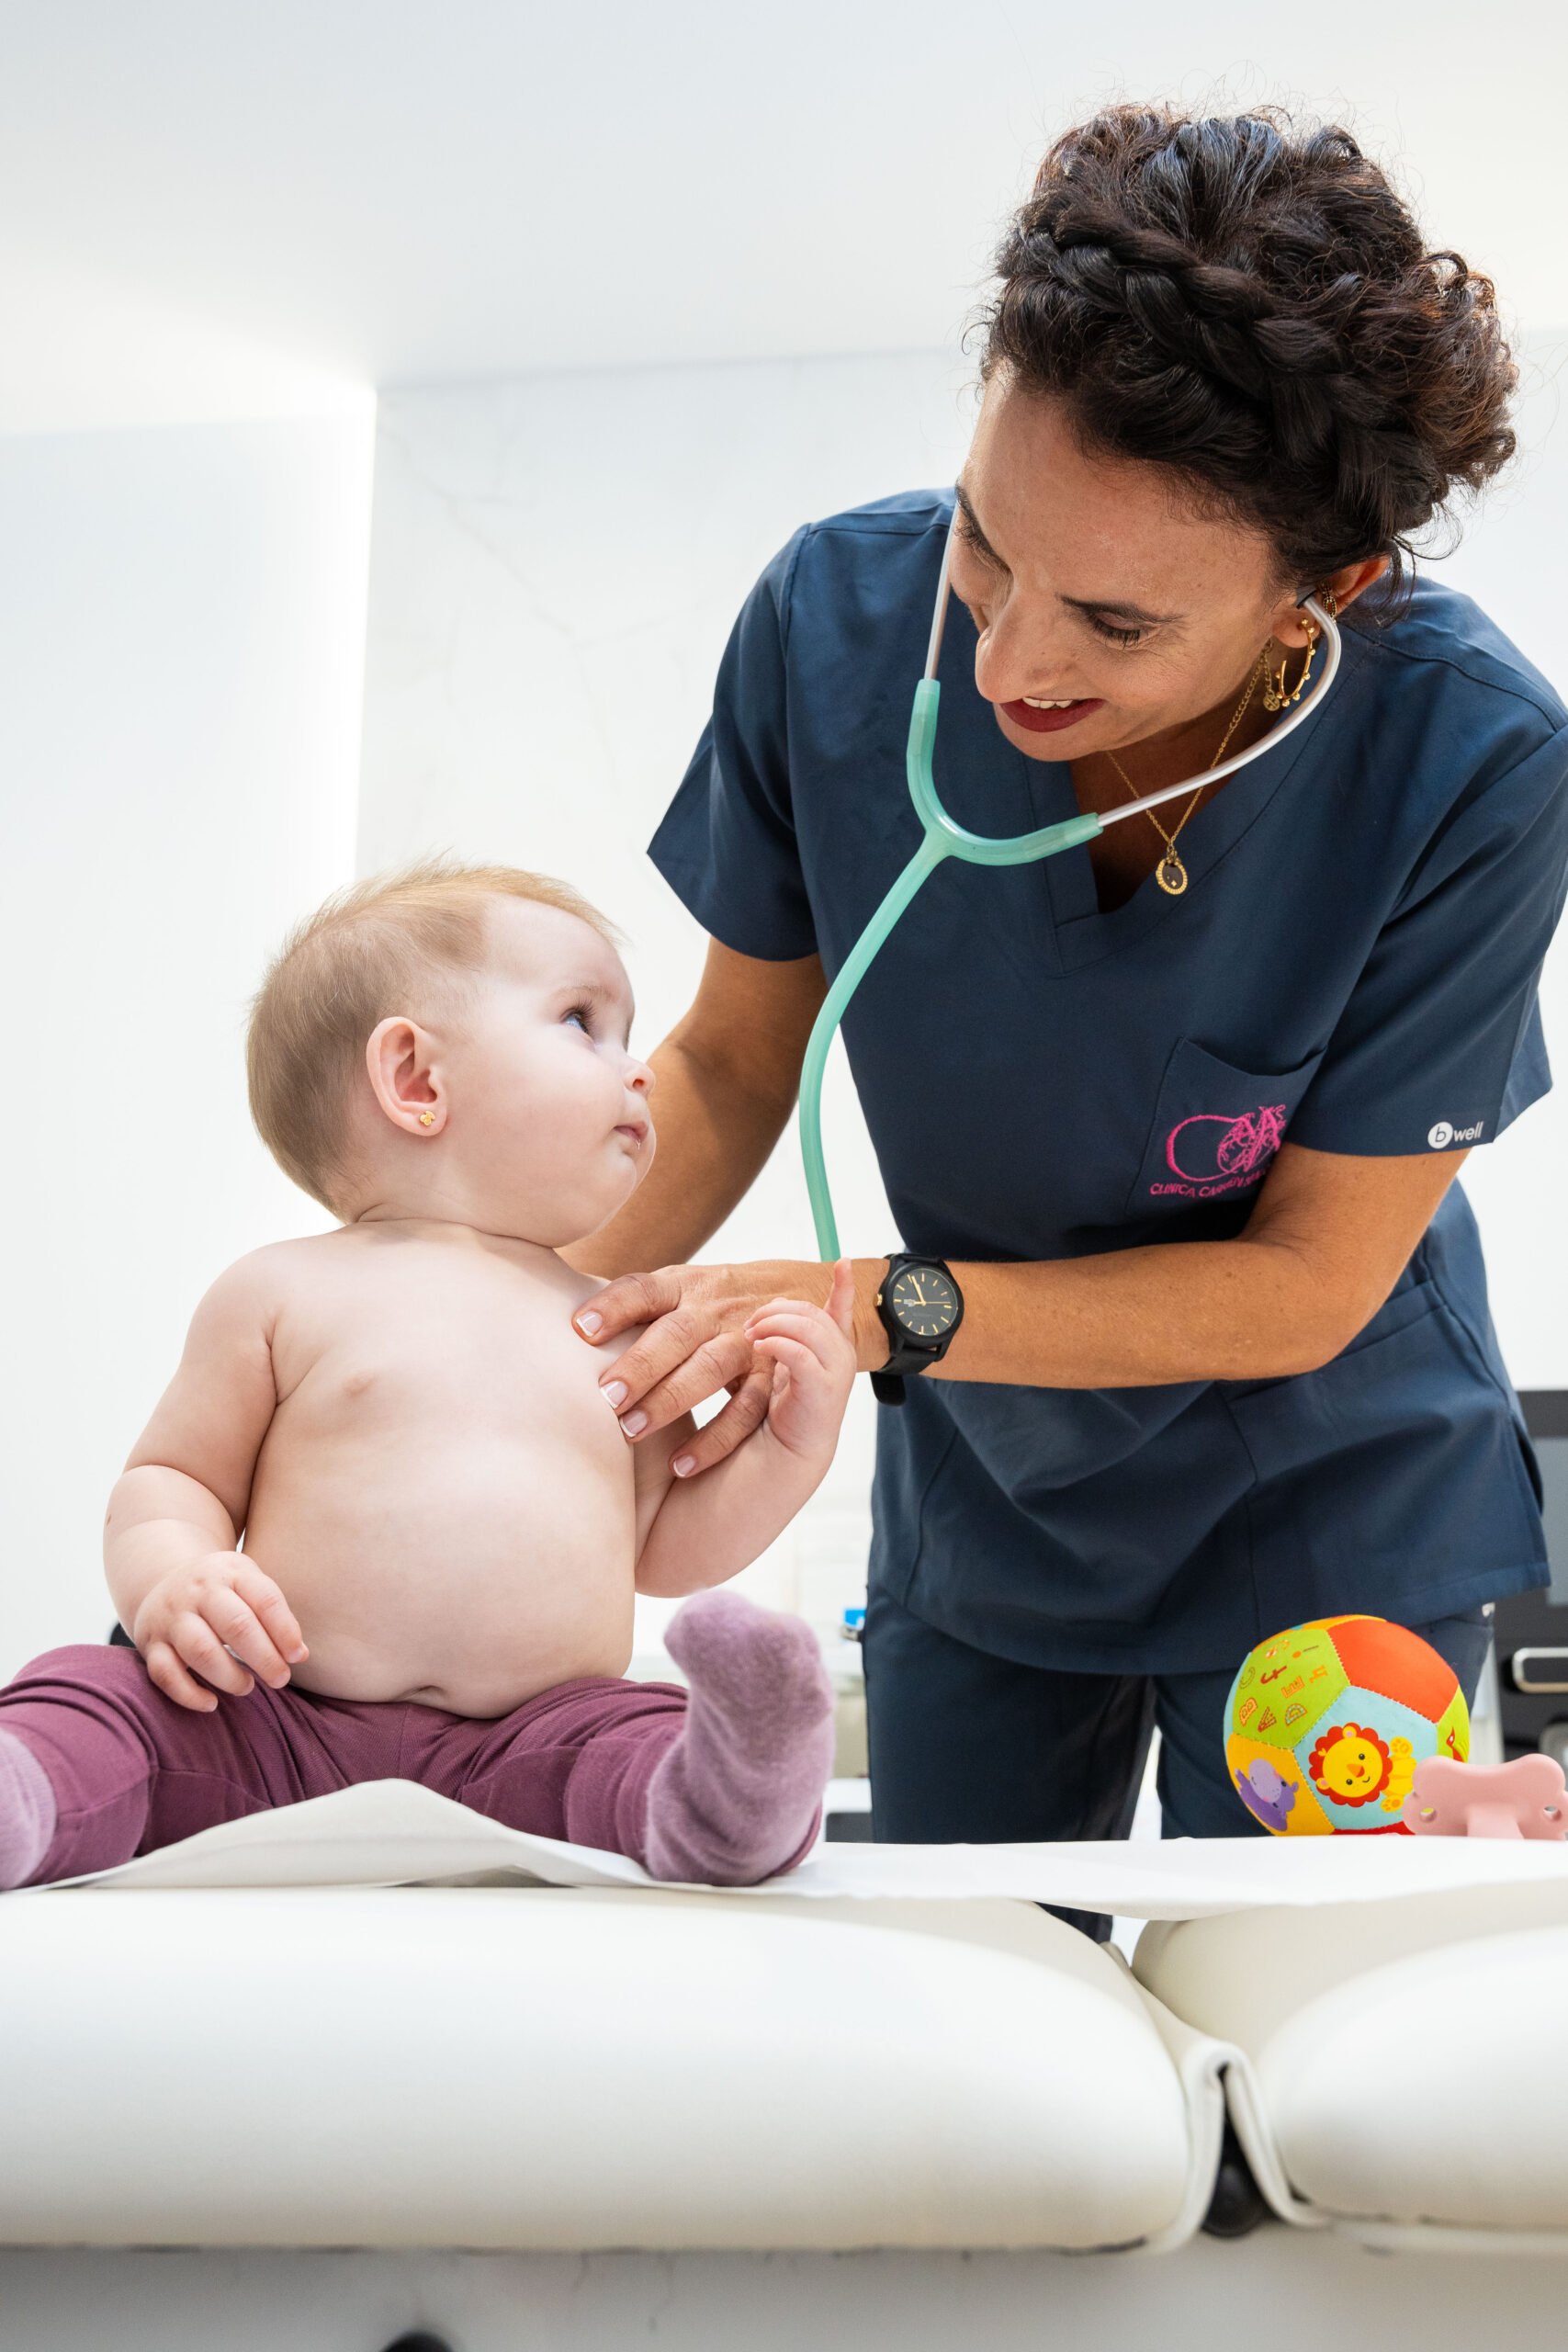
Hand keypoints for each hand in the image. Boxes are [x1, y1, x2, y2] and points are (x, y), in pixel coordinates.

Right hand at [131, 1553, 308, 1712]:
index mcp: (231, 1572)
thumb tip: (300, 1655)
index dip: (286, 1631)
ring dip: (229, 1676)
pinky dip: (189, 1694)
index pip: (265, 1599)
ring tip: (248, 1687)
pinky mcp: (150, 1644)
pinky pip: (165, 1674)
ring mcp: (171, 1617)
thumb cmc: (221, 1591)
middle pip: (236, 1625)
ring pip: (200, 1650)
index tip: (298, 1657)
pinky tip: (211, 1704)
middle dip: (264, 1658)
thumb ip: (274, 1615)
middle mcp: (199, 1591)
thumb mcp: (247, 1585)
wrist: (162, 1579)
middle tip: (280, 1679)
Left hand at [575, 1257, 877, 1476]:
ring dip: (670, 1400)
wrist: (794, 1296)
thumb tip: (564, 1333)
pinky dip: (714, 1440)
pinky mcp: (770, 1377)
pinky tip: (679, 1466)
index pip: (645, 1289)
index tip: (580, 1330)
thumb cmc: (708, 1307)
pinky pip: (745, 1410)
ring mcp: (746, 1342)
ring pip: (710, 1368)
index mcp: (684, 1286)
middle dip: (641, 1365)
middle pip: (677, 1332)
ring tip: (630, 1432)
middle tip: (605, 1399)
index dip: (614, 1306)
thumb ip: (630, 1308)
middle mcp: (715, 1310)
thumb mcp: (677, 1292)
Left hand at [746, 1260, 857, 1461]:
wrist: (783, 1453)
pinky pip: (799, 1353)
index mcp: (831, 1349)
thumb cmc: (781, 1408)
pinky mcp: (822, 1389)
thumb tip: (774, 1306)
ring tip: (751, 1336)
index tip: (843, 1263)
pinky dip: (777, 1344)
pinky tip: (759, 1348)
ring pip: (808, 1327)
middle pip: (811, 1313)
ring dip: (773, 1324)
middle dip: (777, 1310)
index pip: (842, 1311)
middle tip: (750, 1323)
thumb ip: (784, 1337)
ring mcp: (835, 1372)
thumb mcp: (782, 1366)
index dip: (844, 1286)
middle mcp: (839, 1357)